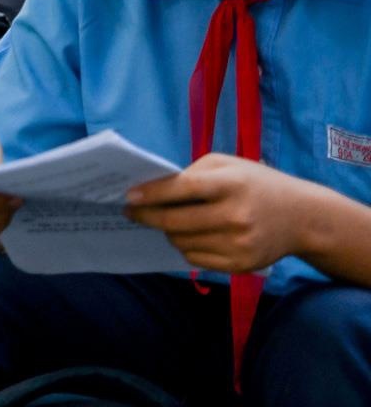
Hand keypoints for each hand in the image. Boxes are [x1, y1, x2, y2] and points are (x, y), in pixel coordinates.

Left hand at [125, 154, 310, 273]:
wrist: (302, 217)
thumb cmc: (255, 184)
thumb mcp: (228, 165)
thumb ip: (192, 173)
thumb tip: (151, 189)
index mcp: (231, 184)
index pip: (182, 189)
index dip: (151, 193)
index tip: (128, 196)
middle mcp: (236, 215)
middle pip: (175, 221)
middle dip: (147, 216)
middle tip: (130, 212)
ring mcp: (239, 243)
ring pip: (181, 242)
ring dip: (167, 231)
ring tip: (164, 221)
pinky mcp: (240, 265)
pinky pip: (195, 259)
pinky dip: (185, 246)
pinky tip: (188, 235)